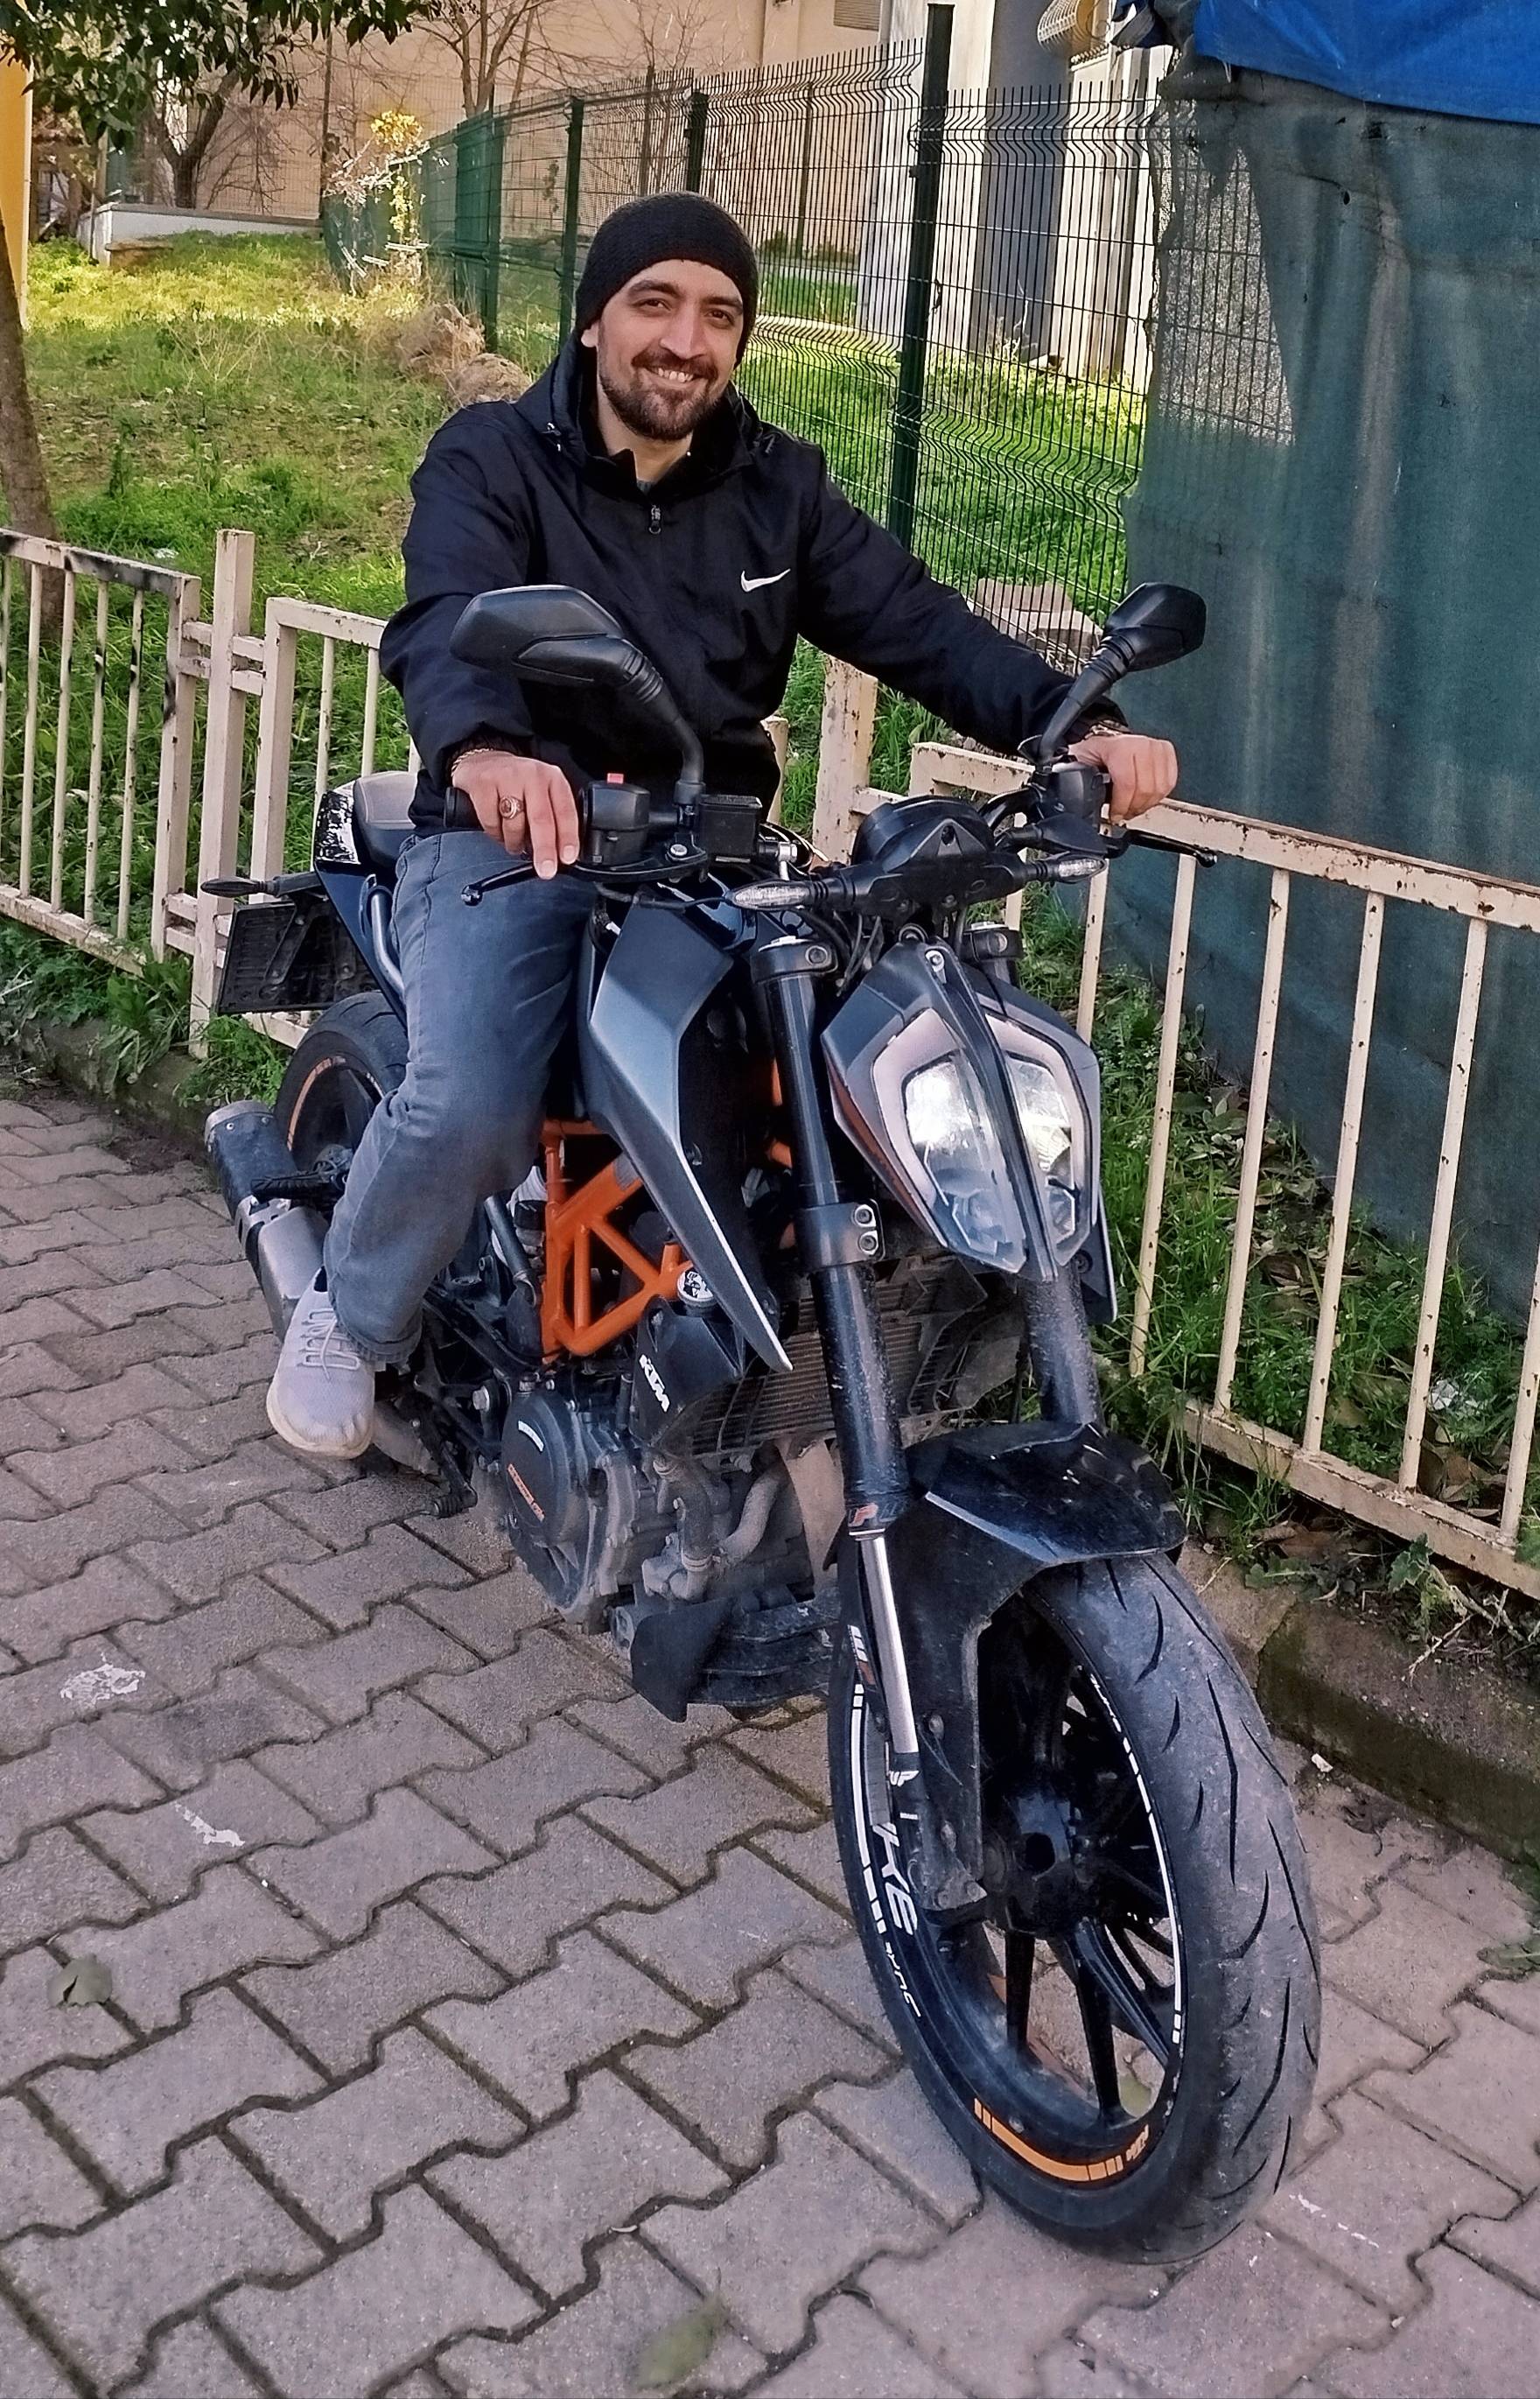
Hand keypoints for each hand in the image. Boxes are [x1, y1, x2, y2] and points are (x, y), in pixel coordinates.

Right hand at [451, 749, 580, 877]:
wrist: (482, 760)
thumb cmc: (516, 783)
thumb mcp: (542, 792)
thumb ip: (552, 815)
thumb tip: (559, 853)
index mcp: (552, 778)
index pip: (565, 811)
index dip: (568, 837)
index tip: (567, 858)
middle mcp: (532, 774)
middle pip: (541, 819)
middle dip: (545, 850)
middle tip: (546, 871)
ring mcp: (506, 777)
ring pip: (514, 824)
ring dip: (514, 843)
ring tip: (514, 843)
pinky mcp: (483, 784)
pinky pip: (492, 822)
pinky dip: (495, 833)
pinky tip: (497, 828)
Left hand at [1069, 731, 1178, 823]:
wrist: (1106, 741)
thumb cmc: (1094, 753)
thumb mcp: (1081, 764)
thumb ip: (1079, 781)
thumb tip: (1080, 802)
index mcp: (1118, 746)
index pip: (1128, 782)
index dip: (1121, 805)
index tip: (1114, 814)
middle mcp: (1140, 744)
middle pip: (1146, 788)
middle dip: (1133, 807)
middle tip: (1123, 813)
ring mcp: (1155, 747)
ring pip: (1160, 788)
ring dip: (1146, 804)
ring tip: (1133, 807)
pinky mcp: (1166, 752)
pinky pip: (1170, 782)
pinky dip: (1158, 796)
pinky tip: (1146, 798)